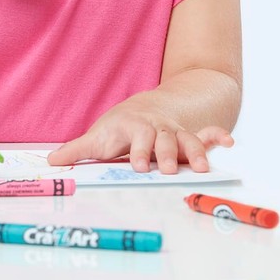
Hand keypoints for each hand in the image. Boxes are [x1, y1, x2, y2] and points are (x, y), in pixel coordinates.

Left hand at [47, 100, 233, 173]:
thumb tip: (50, 161)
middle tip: (168, 170)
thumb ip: (77, 151)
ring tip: (203, 167)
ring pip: (187, 139)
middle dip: (166, 154)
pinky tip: (229, 143)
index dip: (138, 150)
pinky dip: (219, 136)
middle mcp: (156, 128)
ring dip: (196, 150)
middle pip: (163, 139)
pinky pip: (208, 133)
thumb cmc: (118, 129)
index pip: (137, 137)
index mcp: (133, 128)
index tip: (138, 165)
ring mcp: (175, 132)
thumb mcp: (98, 137)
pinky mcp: (191, 137)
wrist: (143, 108)